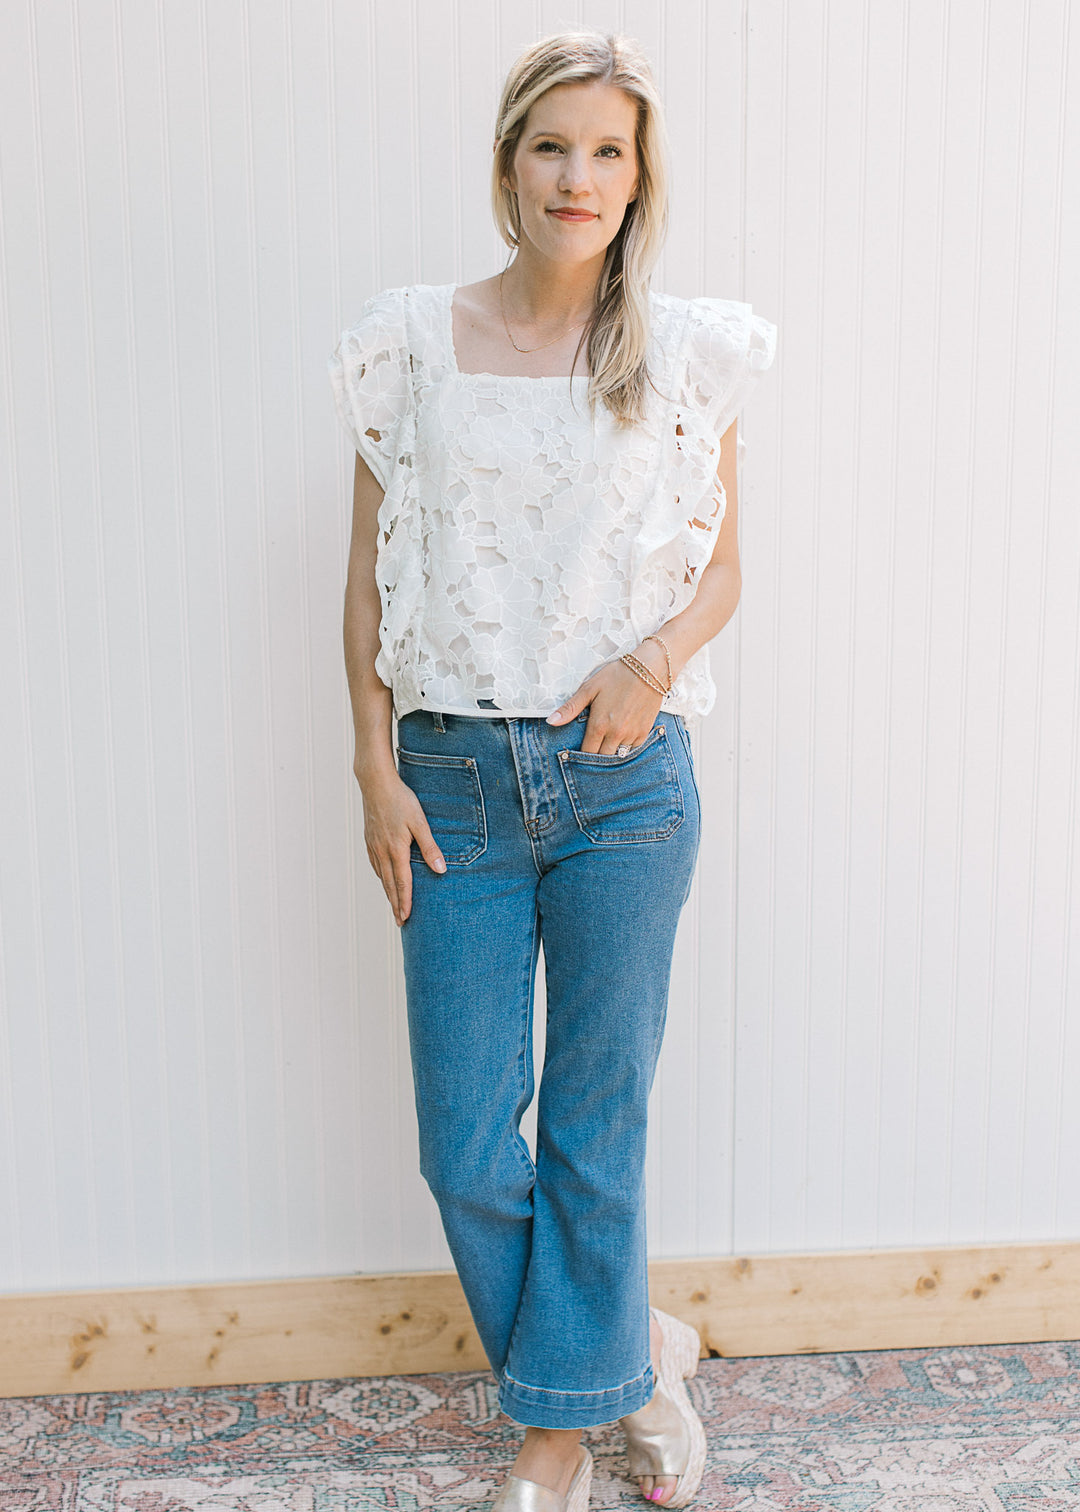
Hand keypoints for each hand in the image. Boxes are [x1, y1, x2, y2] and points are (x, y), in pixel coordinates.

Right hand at [357, 765, 445, 924]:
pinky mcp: (369, 839)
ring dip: (388, 893)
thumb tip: (440, 870)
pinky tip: (384, 879)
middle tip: (400, 922)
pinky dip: (381, 877)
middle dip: (396, 905)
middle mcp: (382, 852)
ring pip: (381, 876)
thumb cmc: (401, 800)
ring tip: (394, 906)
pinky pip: (375, 864)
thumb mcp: (420, 822)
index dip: (405, 902)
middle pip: (390, 885)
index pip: (402, 883)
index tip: (406, 918)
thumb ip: (430, 847)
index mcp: (396, 850)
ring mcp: (373, 846)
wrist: (376, 783)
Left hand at [546, 646, 666, 754]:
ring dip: (611, 751)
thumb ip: (570, 708)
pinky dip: (626, 746)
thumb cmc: (616, 676)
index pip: (587, 752)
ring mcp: (632, 735)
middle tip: (593, 745)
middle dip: (596, 755)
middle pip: (602, 758)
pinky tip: (622, 736)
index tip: (579, 750)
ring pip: (618, 755)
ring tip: (607, 742)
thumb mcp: (589, 688)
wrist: (650, 669)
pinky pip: (632, 749)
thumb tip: (550, 722)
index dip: (581, 754)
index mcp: (599, 725)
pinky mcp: (644, 732)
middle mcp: (615, 734)